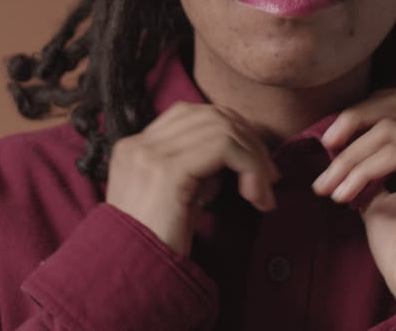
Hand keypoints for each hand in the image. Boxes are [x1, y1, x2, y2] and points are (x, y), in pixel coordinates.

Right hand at [105, 102, 279, 254]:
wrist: (127, 281)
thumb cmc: (155, 249)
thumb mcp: (175, 201)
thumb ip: (196, 172)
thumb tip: (234, 157)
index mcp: (135, 148)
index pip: (192, 115)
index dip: (232, 133)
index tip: (253, 168)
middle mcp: (138, 144)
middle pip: (211, 115)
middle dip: (250, 141)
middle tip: (269, 178)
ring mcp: (149, 154)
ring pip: (223, 128)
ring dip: (255, 158)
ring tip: (263, 193)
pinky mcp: (167, 171)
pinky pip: (225, 147)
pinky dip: (251, 167)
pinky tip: (255, 197)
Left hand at [312, 86, 395, 307]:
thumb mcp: (378, 188)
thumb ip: (369, 156)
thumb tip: (335, 132)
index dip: (365, 110)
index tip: (330, 140)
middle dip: (356, 118)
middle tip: (326, 145)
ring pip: (390, 130)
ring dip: (349, 157)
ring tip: (329, 186)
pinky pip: (395, 153)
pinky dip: (362, 170)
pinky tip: (345, 195)